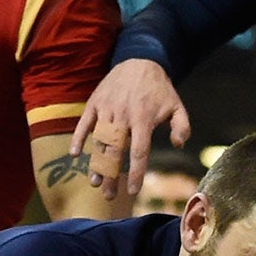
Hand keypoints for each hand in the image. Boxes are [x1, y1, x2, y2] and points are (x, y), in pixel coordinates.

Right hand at [70, 58, 190, 199]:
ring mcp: (107, 109)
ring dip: (95, 162)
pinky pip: (84, 123)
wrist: (139, 60)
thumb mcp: (177, 105)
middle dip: (111, 175)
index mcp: (143, 119)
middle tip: (108, 195)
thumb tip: (179, 144)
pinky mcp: (95, 103)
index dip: (134, 173)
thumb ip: (181, 126)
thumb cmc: (159, 89)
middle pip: (115, 151)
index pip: (138, 151)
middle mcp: (123, 116)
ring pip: (99, 141)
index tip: (132, 191)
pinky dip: (77, 138)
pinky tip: (73, 154)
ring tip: (94, 182)